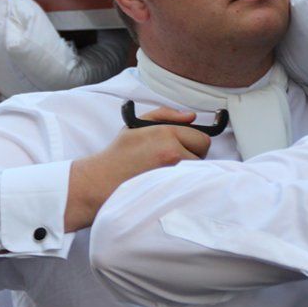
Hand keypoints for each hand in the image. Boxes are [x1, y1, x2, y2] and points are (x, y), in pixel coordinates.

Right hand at [65, 107, 210, 231]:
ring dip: (189, 169)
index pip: (202, 138)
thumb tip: (192, 117)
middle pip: (204, 155)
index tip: (183, 145)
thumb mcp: (139, 124)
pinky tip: (167, 181)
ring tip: (168, 169)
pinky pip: (190, 184)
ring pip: (198, 170)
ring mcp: (174, 175)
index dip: (193, 141)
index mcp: (166, 134)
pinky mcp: (172, 191)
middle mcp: (173, 154)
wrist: (103, 181)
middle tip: (174, 157)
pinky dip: (183, 182)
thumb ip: (166, 114)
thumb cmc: (121, 153)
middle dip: (193, 154)